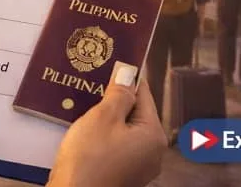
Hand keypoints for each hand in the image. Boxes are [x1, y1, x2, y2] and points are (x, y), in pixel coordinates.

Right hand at [47, 68, 166, 186]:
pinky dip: (104, 136)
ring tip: (86, 104)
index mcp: (153, 135)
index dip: (127, 78)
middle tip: (93, 84)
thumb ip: (119, 93)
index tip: (112, 64)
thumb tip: (128, 73)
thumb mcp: (103, 117)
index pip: (144, 95)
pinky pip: (117, 146)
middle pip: (136, 114)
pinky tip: (86, 131)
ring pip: (124, 130)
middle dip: (115, 100)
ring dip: (107, 118)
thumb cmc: (89, 158)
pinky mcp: (123, 175)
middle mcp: (153, 153)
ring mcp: (138, 167)